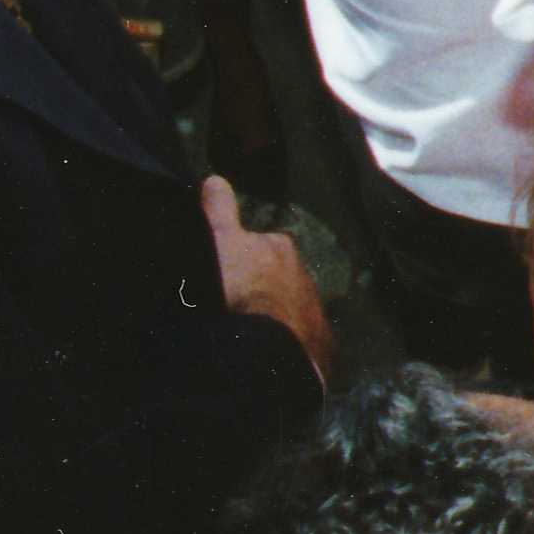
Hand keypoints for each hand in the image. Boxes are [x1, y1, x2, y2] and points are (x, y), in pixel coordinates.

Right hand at [205, 177, 330, 375]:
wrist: (272, 348)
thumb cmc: (242, 287)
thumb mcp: (220, 241)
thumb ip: (219, 210)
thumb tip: (215, 180)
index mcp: (280, 248)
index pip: (260, 244)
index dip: (242, 254)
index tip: (231, 270)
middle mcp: (303, 276)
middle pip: (277, 278)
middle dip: (262, 287)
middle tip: (237, 304)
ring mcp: (313, 312)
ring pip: (289, 309)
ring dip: (274, 318)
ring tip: (249, 334)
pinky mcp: (318, 346)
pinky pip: (300, 341)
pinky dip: (287, 343)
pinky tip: (270, 353)